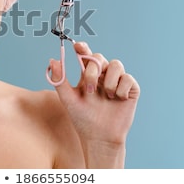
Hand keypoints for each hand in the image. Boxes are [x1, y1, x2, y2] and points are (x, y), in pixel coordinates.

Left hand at [49, 42, 139, 165]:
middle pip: (99, 58)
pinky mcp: (130, 90)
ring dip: (109, 79)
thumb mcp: (68, 99)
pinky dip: (121, 88)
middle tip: (89, 89)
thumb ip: (59, 80)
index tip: (77, 46)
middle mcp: (102, 75)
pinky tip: (116, 99)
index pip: (85, 55)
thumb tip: (52, 60)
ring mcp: (117, 81)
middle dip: (93, 71)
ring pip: (116, 64)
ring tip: (106, 96)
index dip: (83, 48)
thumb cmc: (82, 118)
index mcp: (87, 75)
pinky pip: (128, 78)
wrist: (98, 137)